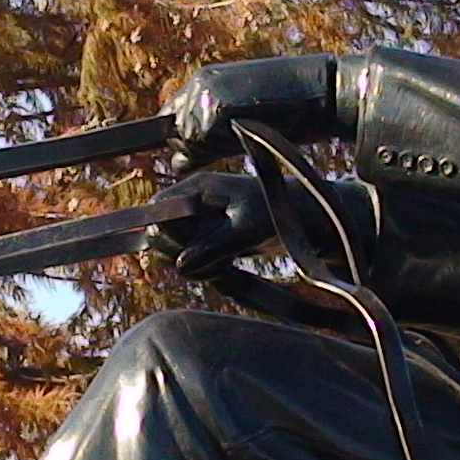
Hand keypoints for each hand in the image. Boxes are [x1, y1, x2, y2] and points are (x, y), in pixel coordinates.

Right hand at [146, 172, 276, 278]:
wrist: (301, 219)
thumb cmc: (278, 212)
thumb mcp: (249, 228)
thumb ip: (215, 246)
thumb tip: (181, 266)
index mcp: (197, 188)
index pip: (158, 208)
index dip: (166, 231)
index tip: (190, 245)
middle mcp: (192, 205)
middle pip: (159, 235)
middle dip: (179, 254)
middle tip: (211, 261)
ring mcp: (198, 225)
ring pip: (172, 254)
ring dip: (194, 267)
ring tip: (224, 266)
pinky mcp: (206, 243)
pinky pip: (190, 264)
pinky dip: (204, 271)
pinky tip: (226, 270)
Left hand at [166, 54, 339, 169]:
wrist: (320, 93)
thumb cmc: (291, 108)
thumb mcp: (242, 117)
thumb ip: (208, 136)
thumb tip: (176, 164)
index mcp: (205, 79)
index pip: (175, 117)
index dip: (191, 139)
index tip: (214, 146)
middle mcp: (199, 85)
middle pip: (177, 131)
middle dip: (197, 146)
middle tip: (233, 140)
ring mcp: (205, 96)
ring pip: (187, 140)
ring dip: (209, 149)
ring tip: (243, 134)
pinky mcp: (216, 110)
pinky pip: (201, 144)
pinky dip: (218, 149)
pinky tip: (243, 135)